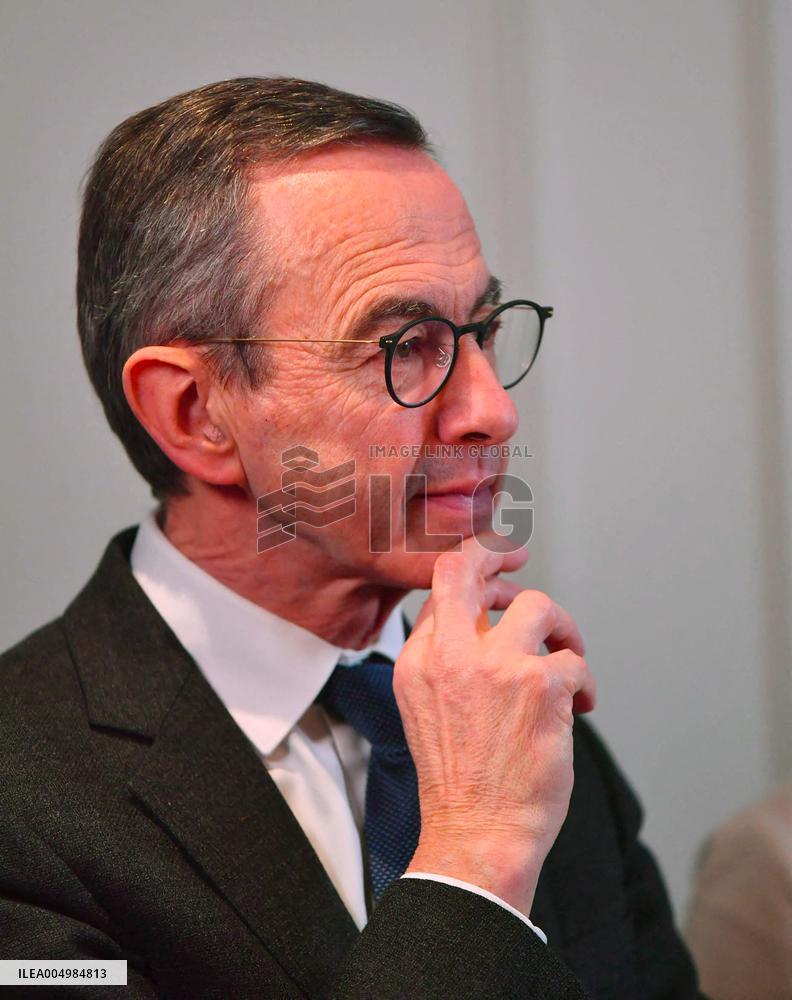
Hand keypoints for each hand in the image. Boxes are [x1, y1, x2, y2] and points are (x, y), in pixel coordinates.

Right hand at [396, 534, 594, 914]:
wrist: (476, 834)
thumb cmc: (458, 781)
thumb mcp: (426, 710)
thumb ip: (446, 660)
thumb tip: (487, 619)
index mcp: (418, 661)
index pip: (440, 588)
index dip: (473, 570)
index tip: (497, 570)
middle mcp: (451, 655)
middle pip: (469, 567)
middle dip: (497, 550)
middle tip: (520, 557)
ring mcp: (496, 666)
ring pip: (537, 605)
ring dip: (561, 628)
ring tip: (568, 655)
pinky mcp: (540, 686)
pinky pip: (574, 660)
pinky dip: (585, 683)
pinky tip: (581, 708)